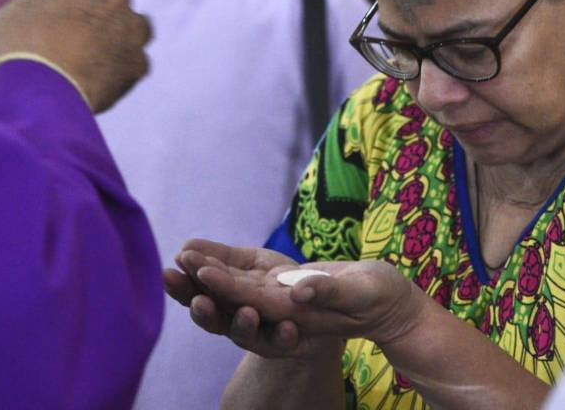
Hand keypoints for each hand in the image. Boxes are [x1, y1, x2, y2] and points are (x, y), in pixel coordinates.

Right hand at [0, 0, 151, 111]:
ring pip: (136, 29)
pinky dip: (121, 73)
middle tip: (82, 42)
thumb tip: (42, 18)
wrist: (40, 84)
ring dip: (122, 40)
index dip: (76, 3)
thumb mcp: (13, 13)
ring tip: (97, 61)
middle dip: (103, 18)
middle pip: (114, 3)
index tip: (65, 20)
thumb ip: (39, 8)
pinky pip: (134, 65)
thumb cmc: (16, 46)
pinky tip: (99, 83)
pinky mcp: (140, 61)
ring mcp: (132, 27)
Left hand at [169, 240, 420, 355]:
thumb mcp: (362, 293)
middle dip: (204, 285)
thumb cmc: (381, 298)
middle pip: (234, 301)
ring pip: (232, 289)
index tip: (201, 270)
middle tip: (175, 265)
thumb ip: (331, 291)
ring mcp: (277, 299)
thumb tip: (301, 289)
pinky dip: (220, 263)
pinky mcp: (279, 284)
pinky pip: (242, 275)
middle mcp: (279, 311)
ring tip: (180, 255)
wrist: (388, 304)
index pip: (253, 302)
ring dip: (206, 274)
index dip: (226, 287)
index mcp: (296, 315)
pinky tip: (198, 250)